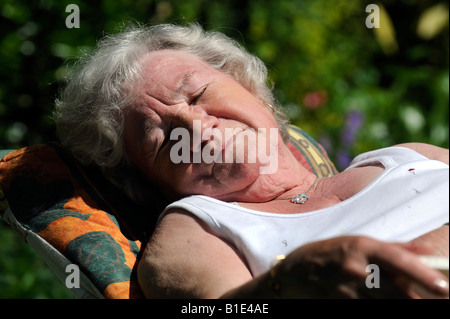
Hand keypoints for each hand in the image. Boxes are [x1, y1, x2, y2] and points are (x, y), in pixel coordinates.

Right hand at [274, 236, 448, 297]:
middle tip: (428, 299)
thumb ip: (396, 248)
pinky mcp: (340, 303)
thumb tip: (429, 251)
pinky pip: (367, 310)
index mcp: (363, 246)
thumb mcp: (360, 243)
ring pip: (384, 305)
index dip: (424, 275)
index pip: (399, 261)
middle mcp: (355, 267)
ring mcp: (346, 289)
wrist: (296, 271)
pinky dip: (376, 307)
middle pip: (397, 292)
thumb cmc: (332, 253)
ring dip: (396, 304)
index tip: (444, 288)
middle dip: (415, 300)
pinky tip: (374, 300)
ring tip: (393, 297)